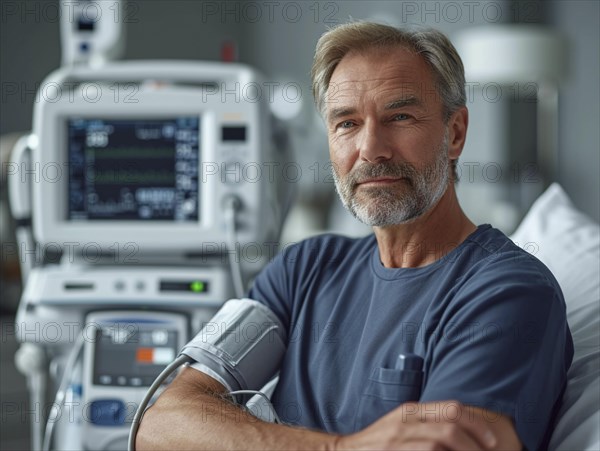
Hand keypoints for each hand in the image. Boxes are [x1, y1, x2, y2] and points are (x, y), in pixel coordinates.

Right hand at [335, 401, 501, 450]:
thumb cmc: (377, 443)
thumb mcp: (400, 425)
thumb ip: (425, 422)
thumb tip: (462, 432)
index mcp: (410, 411)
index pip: (451, 409)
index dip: (477, 424)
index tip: (492, 440)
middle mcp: (405, 422)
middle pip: (450, 427)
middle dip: (476, 444)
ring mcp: (399, 440)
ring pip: (441, 442)